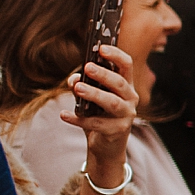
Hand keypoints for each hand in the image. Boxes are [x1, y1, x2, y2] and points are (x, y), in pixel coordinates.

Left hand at [63, 45, 137, 194]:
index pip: (126, 65)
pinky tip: (64, 114)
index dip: (116, 55)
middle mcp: (130, 99)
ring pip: (112, 102)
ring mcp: (126, 115)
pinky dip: (78, 119)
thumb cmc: (100, 116)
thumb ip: (83, 85)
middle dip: (104, 74)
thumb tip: (74, 79)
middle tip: (87, 67)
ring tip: (78, 88)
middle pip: (120, 83)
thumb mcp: (91, 98)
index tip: (101, 48)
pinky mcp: (117, 131)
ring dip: (94, 94)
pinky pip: (96, 123)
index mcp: (126, 86)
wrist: (106, 146)